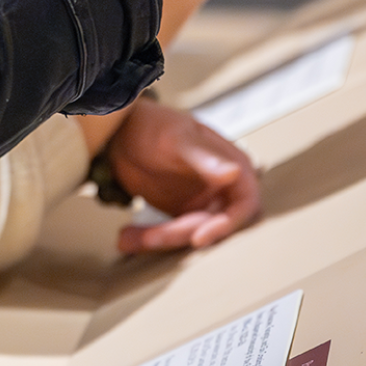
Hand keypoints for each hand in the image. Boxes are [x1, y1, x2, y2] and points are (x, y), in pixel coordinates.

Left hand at [107, 100, 259, 253]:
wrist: (121, 131)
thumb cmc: (155, 125)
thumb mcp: (177, 138)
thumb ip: (204, 156)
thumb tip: (234, 172)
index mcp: (234, 167)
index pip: (245, 205)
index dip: (226, 225)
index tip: (198, 238)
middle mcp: (223, 189)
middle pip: (212, 225)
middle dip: (180, 234)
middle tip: (149, 238)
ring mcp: (202, 204)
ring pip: (189, 234)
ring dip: (160, 239)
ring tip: (126, 238)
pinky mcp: (181, 215)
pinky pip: (170, 234)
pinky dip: (148, 237)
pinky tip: (126, 238)